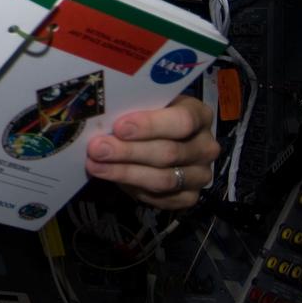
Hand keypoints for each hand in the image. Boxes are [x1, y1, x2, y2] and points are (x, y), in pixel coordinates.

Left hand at [85, 95, 219, 209]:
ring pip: (163, 179)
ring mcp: (201, 174)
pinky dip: (134, 189)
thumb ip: (133, 110)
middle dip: (128, 151)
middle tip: (97, 148)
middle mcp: (206, 147)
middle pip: (168, 153)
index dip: (150, 125)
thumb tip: (102, 117)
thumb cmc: (149, 118)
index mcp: (200, 115)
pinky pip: (162, 198)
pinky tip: (113, 178)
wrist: (162, 141)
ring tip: (95, 165)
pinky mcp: (190, 197)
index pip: (182, 121)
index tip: (119, 127)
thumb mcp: (146, 105)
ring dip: (125, 173)